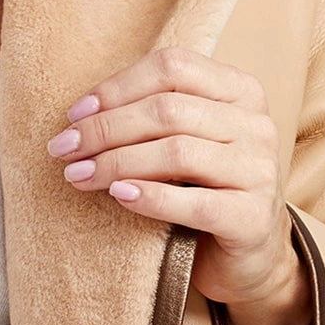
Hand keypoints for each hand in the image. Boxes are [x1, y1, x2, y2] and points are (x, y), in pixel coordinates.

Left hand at [47, 46, 313, 324]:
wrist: (247, 257)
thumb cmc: (202, 190)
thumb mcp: (184, 140)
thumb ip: (150, 117)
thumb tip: (80, 114)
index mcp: (240, 92)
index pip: (172, 67)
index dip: (117, 88)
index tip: (75, 115)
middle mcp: (257, 125)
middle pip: (168, 109)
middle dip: (105, 128)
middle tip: (64, 149)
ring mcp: (260, 171)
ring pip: (178, 152)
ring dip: (117, 162)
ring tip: (78, 176)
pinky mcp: (253, 219)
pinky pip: (196, 204)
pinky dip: (151, 197)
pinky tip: (118, 196)